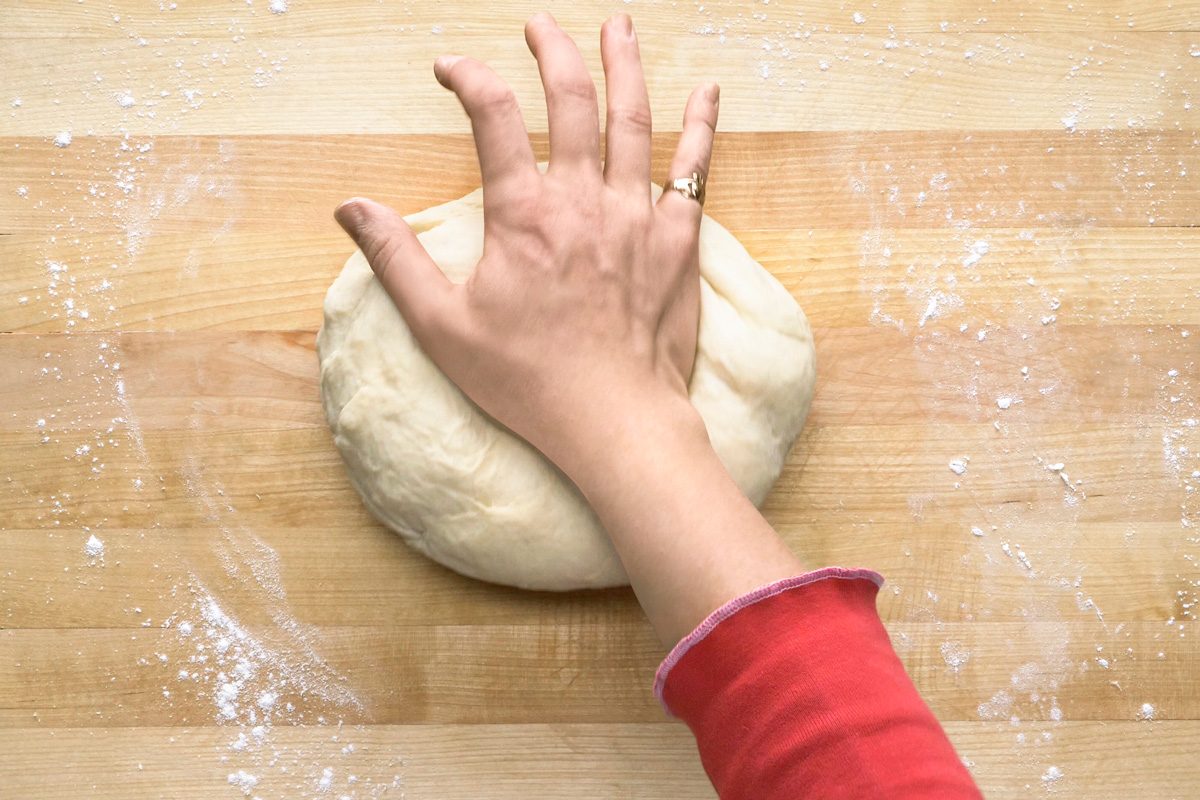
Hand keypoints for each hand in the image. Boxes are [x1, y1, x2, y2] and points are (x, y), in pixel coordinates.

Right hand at [334, 12, 718, 474]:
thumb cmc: (527, 381)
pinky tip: (706, 90)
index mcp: (523, 216)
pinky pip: (695, 170)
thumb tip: (350, 207)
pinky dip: (701, 126)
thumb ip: (395, 259)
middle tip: (541, 25)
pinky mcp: (677, 242)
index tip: (449, 69)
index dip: (468, 78)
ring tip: (617, 24)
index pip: (494, 117)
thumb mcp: (442, 327)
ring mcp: (637, 216)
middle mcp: (584, 201)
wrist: (614, 420)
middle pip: (573, 100)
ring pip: (634, 120)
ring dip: (624, 65)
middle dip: (553, 51)